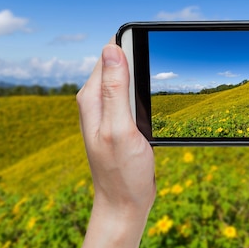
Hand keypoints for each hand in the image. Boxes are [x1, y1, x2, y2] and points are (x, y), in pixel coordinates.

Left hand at [74, 39, 155, 247]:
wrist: (124, 203)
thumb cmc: (122, 171)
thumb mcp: (120, 128)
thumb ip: (115, 89)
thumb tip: (111, 48)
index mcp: (91, 98)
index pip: (108, 53)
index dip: (130, 44)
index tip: (150, 49)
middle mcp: (95, 101)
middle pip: (118, 62)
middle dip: (138, 59)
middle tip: (156, 72)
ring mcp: (107, 110)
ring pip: (126, 78)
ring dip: (142, 76)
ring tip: (156, 88)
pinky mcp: (119, 120)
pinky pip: (131, 94)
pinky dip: (144, 92)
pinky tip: (154, 100)